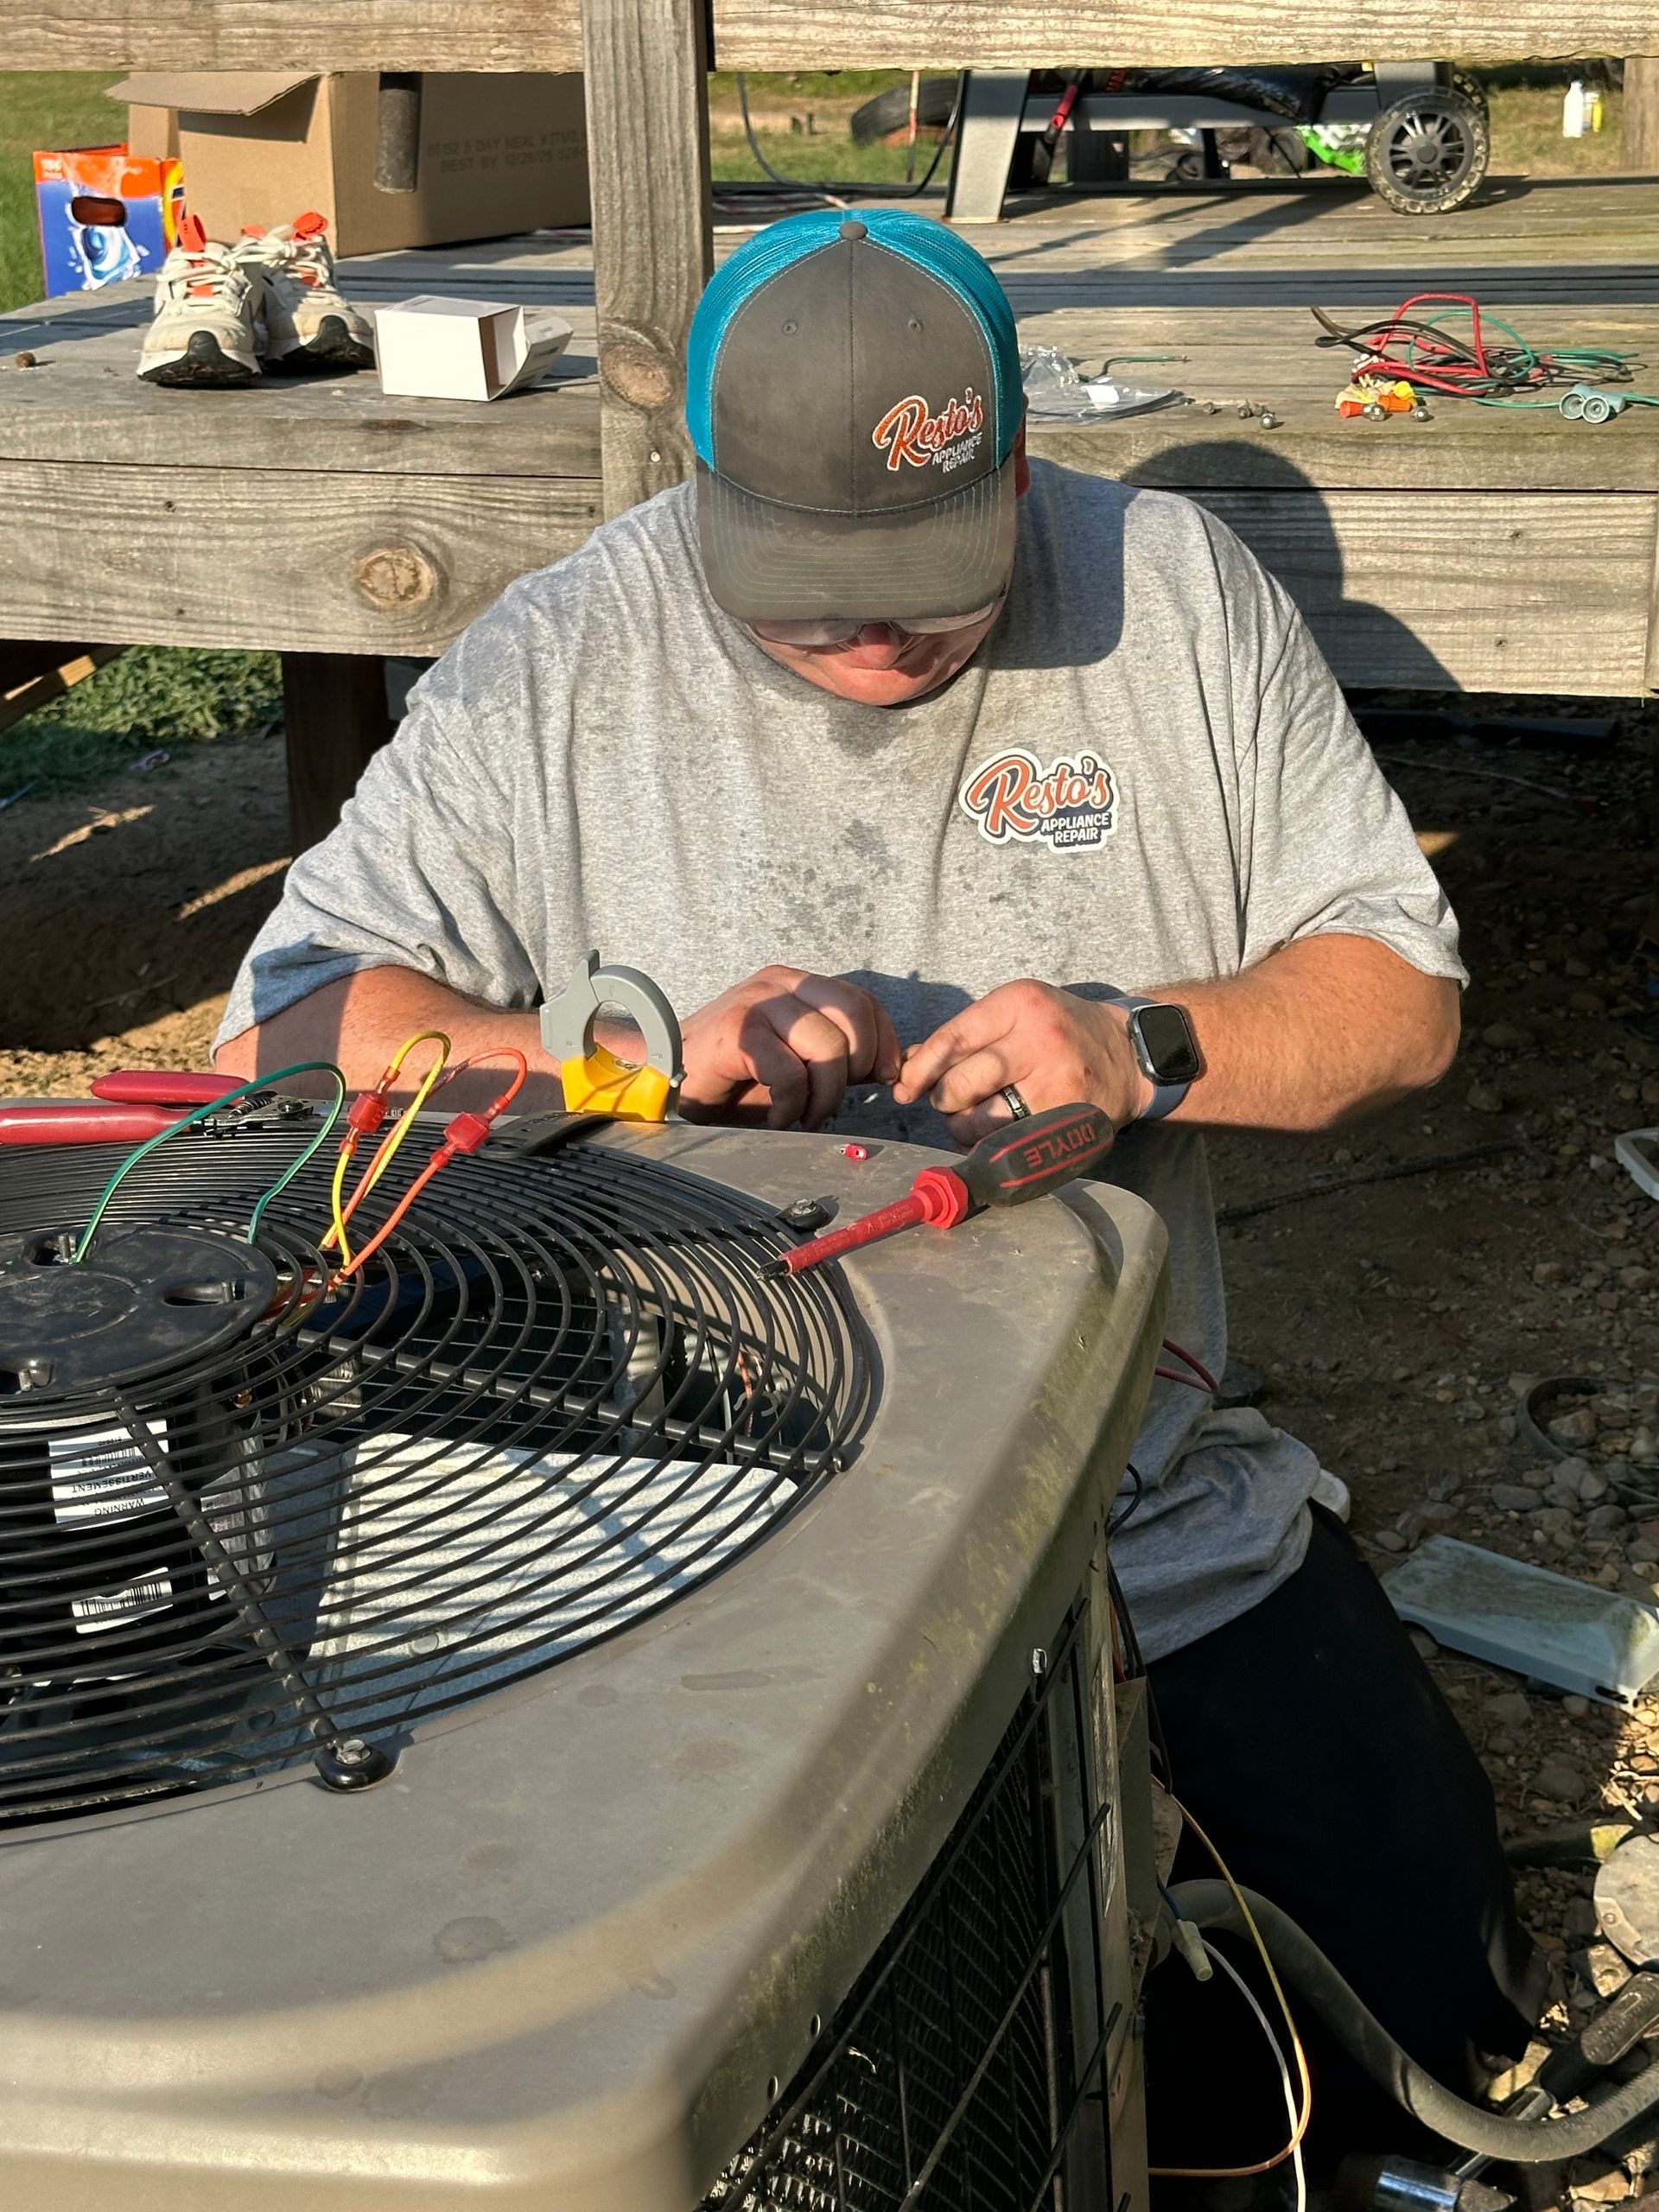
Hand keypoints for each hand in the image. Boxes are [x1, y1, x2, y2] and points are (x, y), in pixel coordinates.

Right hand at [678, 966, 901, 1129]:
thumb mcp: (799, 1060)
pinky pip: (790, 1073)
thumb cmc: (737, 1077)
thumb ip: (840, 1056)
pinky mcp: (737, 1032)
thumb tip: (891, 1070)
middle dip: (856, 1070)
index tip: (880, 1081)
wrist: (670, 1080)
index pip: (864, 1002)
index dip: (883, 1044)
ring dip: (824, 1096)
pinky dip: (791, 1107)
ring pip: (827, 1047)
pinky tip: (776, 1117)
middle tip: (831, 1100)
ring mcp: (757, 1003)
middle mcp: (780, 983)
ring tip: (804, 1115)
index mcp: (800, 983)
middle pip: (854, 1018)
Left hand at [892, 980, 1150, 1145]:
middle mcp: (1039, 1040)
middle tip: (949, 1100)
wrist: (1129, 1055)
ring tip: (976, 1117)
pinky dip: (989, 1146)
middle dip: (943, 1099)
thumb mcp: (1016, 1014)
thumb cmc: (1060, 1032)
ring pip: (981, 1120)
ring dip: (964, 1126)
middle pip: (961, 1084)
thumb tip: (910, 1066)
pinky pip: (1007, 1144)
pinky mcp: (1066, 1120)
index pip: (952, 1040)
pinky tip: (996, 1135)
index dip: (920, 1070)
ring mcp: (1056, 1084)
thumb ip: (965, 1035)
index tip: (905, 1088)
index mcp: (1020, 1004)